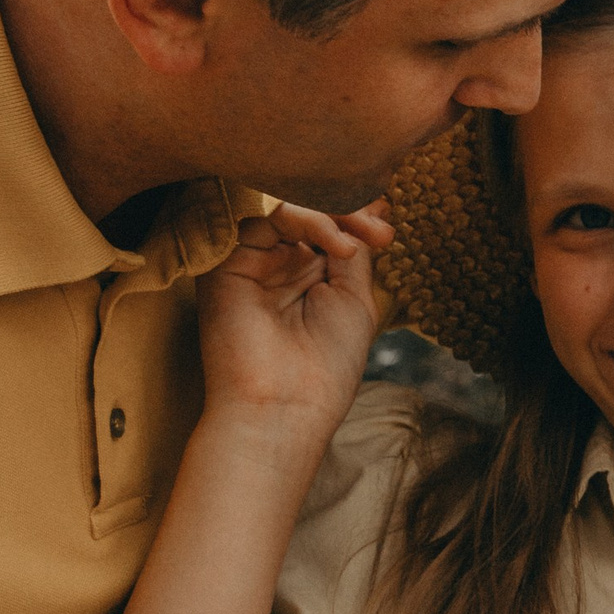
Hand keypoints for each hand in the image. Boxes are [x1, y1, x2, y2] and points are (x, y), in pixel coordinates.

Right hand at [193, 202, 389, 442]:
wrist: (285, 409)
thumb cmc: (323, 367)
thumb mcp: (354, 297)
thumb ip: (352, 248)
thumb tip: (366, 205)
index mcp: (305, 272)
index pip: (329, 221)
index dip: (358, 216)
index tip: (387, 230)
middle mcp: (275, 261)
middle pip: (309, 208)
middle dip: (350, 209)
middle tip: (380, 227)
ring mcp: (251, 259)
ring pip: (289, 205)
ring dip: (334, 213)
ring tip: (362, 240)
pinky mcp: (226, 261)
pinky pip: (266, 216)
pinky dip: (309, 220)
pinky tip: (339, 248)